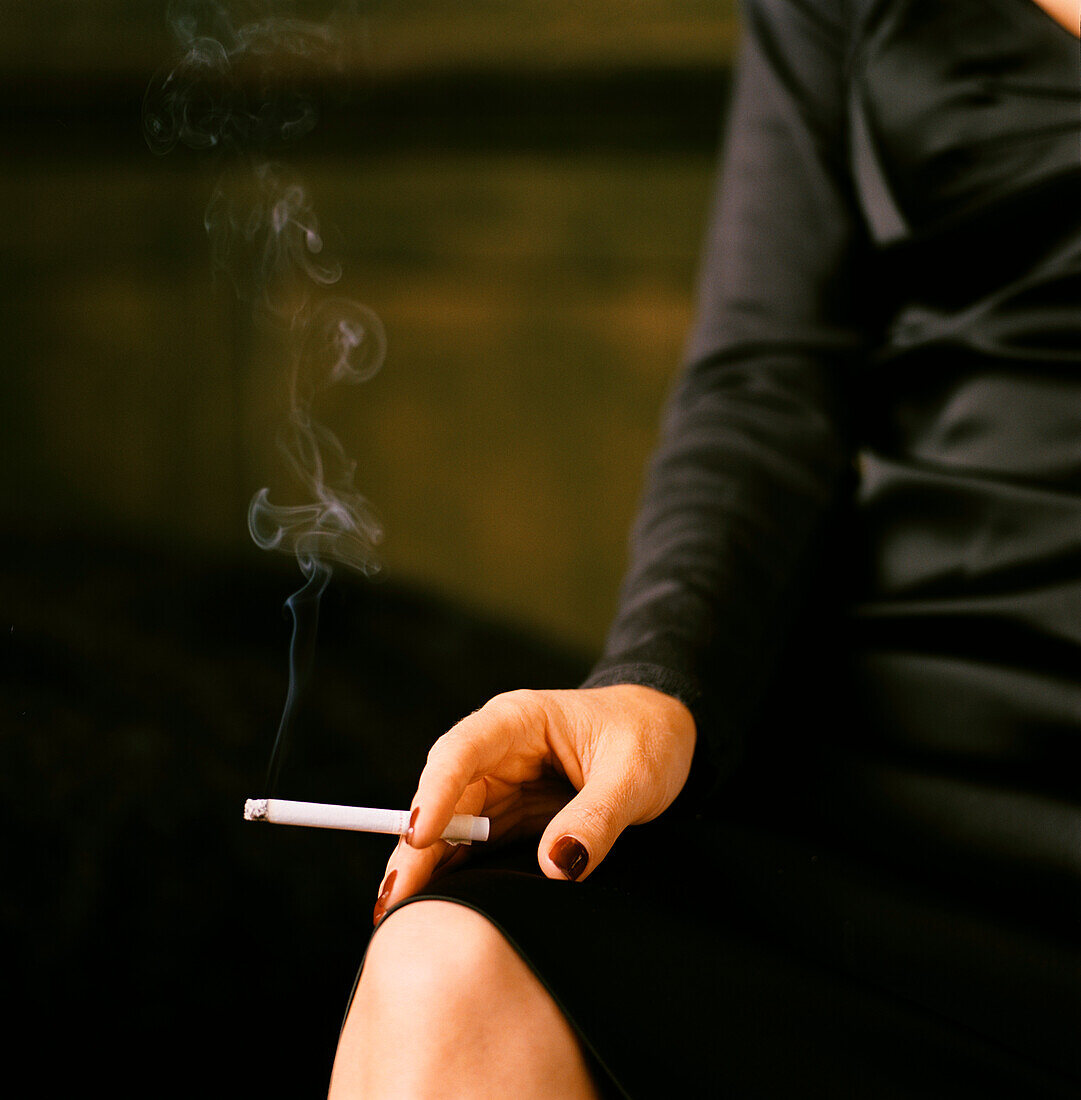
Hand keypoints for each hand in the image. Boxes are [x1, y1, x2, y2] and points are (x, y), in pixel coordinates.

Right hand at [372, 684, 695, 922]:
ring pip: (449, 825)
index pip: (464, 750)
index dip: (437, 791)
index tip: (419, 836)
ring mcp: (500, 784)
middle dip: (416, 845)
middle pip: (444, 795)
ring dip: (425, 866)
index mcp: (520, 720)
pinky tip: (434, 907)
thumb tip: (557, 865)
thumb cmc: (649, 737)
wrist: (664, 732)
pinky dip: (453, 874)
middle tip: (394, 896)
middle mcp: (497, 751)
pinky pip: (472, 845)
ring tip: (397, 913)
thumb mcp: (635, 774)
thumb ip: (598, 817)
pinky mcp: (509, 815)